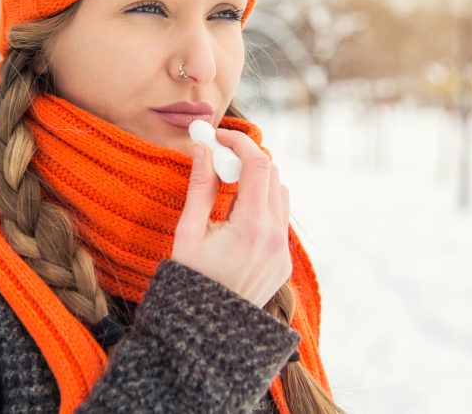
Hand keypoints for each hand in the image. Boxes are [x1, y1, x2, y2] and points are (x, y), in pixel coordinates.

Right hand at [171, 128, 291, 307]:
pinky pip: (280, 221)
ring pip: (280, 196)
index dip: (239, 143)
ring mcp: (282, 252)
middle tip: (218, 156)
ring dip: (257, 181)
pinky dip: (262, 205)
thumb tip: (202, 147)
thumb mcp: (188, 233)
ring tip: (225, 184)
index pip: (257, 166)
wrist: (205, 335)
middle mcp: (274, 238)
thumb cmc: (188, 283)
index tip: (218, 136)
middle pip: (273, 175)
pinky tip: (235, 213)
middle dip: (247, 159)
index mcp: (251, 228)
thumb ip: (199, 186)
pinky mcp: (283, 263)